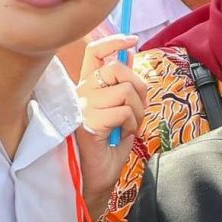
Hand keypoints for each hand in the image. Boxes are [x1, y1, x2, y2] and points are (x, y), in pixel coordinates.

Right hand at [73, 34, 149, 199]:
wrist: (95, 181)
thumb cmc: (107, 150)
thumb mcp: (120, 113)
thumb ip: (124, 87)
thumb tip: (131, 56)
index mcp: (87, 88)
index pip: (95, 52)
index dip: (114, 41)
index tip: (131, 40)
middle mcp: (81, 93)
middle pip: (118, 69)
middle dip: (139, 89)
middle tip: (139, 110)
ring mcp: (82, 107)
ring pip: (125, 92)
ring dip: (137, 113)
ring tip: (128, 129)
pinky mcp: (88, 122)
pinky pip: (123, 112)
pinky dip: (131, 126)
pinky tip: (121, 137)